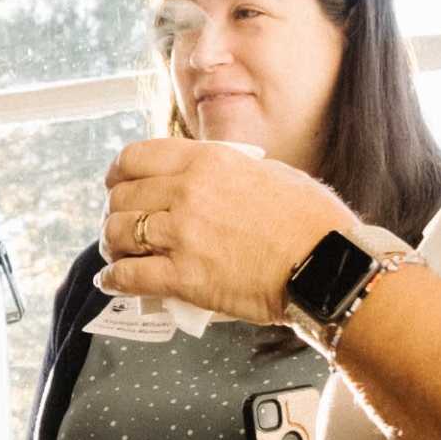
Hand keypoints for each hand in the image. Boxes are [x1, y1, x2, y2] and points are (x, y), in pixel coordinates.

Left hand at [99, 138, 364, 326]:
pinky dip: (114, 279)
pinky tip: (111, 282)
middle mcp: (188, 192)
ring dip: (112, 245)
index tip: (117, 183)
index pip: (137, 157)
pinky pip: (129, 276)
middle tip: (121, 226)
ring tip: (117, 254)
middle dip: (116, 212)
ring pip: (118, 233)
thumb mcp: (268, 172)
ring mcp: (183, 235)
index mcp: (207, 161)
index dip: (118, 173)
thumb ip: (227, 172)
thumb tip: (208, 179)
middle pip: (123, 197)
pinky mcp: (185, 277)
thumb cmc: (311, 222)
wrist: (329, 264)